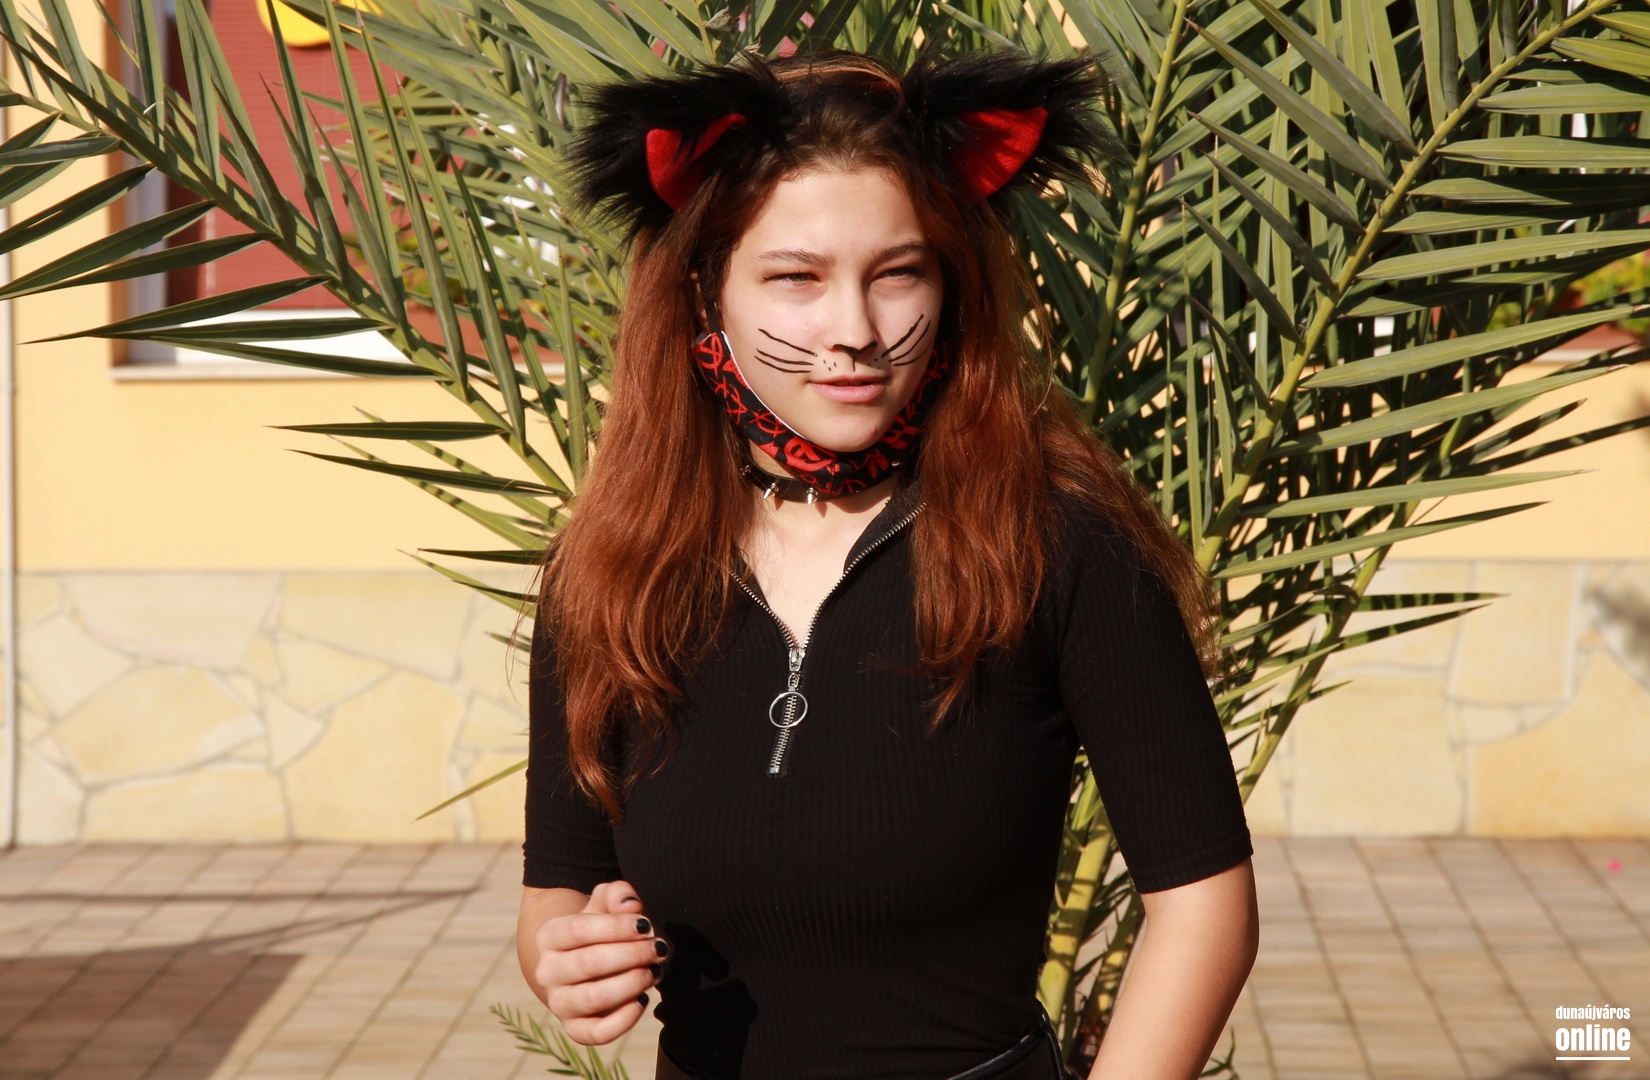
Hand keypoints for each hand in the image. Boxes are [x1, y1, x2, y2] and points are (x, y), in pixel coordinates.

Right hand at [534, 880, 667, 1044]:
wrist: (585, 965)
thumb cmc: (600, 929)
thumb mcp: (604, 904)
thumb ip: (617, 895)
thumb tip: (631, 906)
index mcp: (548, 936)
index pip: (578, 929)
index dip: (616, 927)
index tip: (645, 924)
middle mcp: (547, 972)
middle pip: (589, 963)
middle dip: (632, 954)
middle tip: (658, 948)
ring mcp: (559, 1003)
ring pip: (594, 998)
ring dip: (631, 983)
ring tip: (653, 971)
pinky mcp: (576, 1029)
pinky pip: (598, 1033)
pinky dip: (625, 1019)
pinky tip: (642, 999)